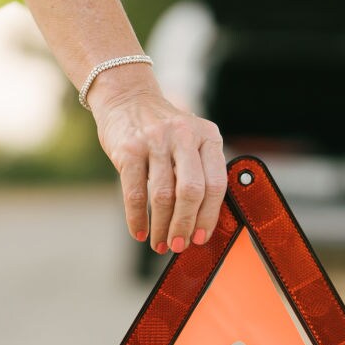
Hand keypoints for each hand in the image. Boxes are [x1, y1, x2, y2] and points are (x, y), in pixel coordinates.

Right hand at [89, 69, 225, 253]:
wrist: (127, 98)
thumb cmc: (163, 132)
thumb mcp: (191, 140)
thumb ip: (200, 171)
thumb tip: (200, 224)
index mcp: (208, 136)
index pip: (217, 184)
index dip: (210, 216)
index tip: (202, 238)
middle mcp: (184, 136)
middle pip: (191, 192)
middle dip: (185, 225)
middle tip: (179, 245)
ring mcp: (155, 141)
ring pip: (163, 196)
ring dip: (162, 227)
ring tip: (160, 244)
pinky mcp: (128, 149)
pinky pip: (135, 193)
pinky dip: (137, 218)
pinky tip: (139, 232)